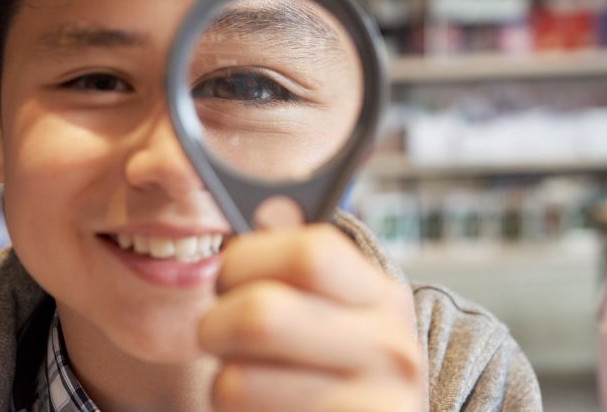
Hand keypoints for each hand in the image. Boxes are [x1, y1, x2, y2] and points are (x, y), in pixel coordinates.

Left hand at [199, 223, 425, 411]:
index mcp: (383, 298)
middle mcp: (389, 348)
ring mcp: (374, 404)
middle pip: (262, 314)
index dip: (248, 258)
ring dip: (222, 383)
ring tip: (248, 385)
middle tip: (218, 335)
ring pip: (237, 380)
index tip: (228, 276)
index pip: (310, 253)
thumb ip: (300, 271)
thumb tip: (260, 213)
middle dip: (217, 323)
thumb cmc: (339, 380)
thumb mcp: (339, 320)